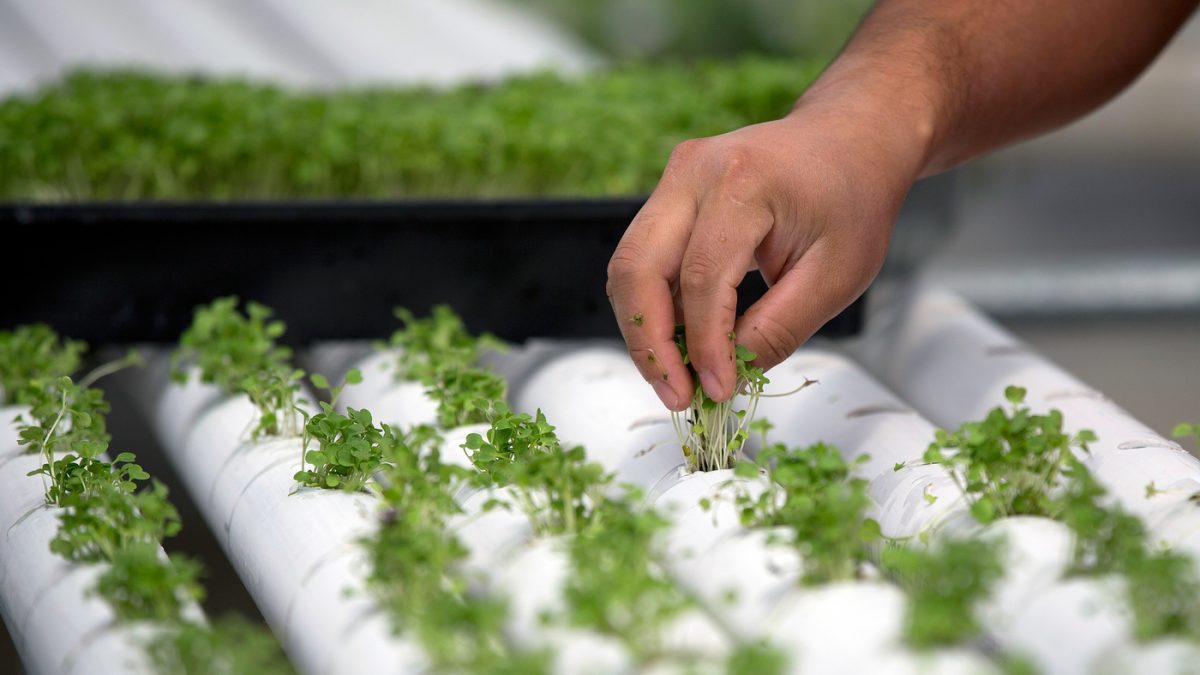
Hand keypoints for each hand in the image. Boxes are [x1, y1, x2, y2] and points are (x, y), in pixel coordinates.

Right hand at [606, 98, 924, 409]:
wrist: (850, 139)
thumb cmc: (853, 201)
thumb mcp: (838, 275)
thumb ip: (780, 327)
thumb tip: (727, 373)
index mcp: (744, 182)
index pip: (702, 277)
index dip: (703, 344)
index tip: (717, 390)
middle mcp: (695, 171)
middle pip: (638, 267)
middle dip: (648, 342)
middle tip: (675, 395)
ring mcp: (675, 177)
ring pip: (630, 265)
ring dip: (645, 329)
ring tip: (676, 377)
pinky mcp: (669, 191)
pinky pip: (644, 256)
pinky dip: (656, 305)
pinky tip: (684, 341)